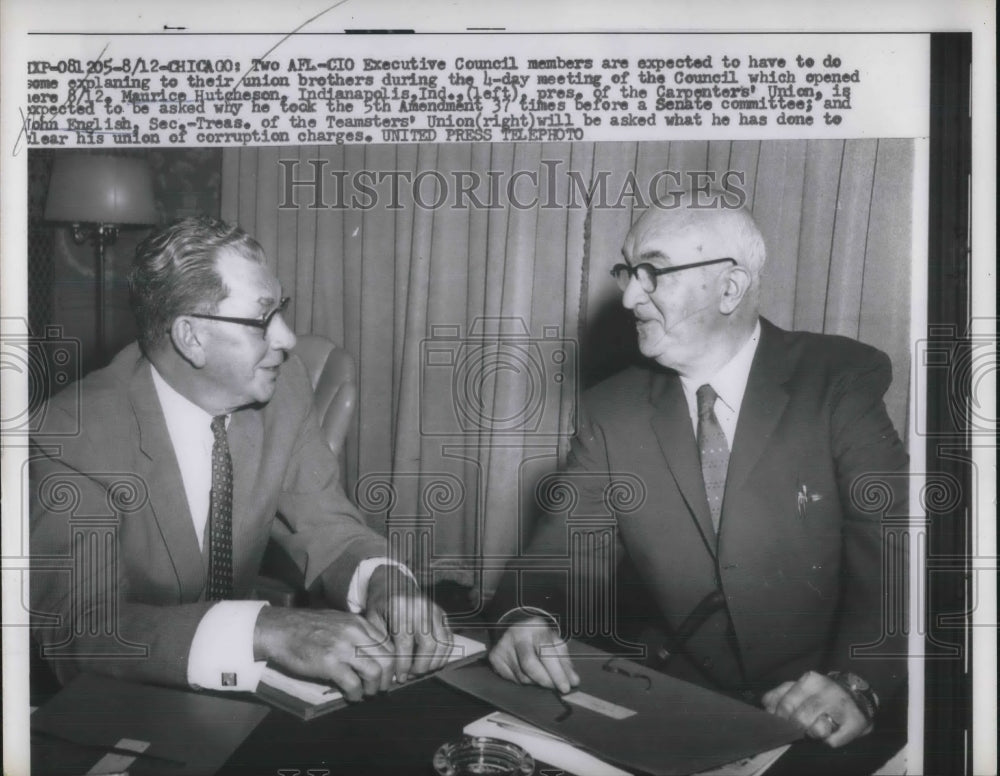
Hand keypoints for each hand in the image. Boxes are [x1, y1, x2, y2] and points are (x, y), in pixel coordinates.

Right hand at [253, 607, 393, 700]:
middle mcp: (355, 633)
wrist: (279, 630)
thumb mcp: (338, 622)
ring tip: (366, 693)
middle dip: (387, 678)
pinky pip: (353, 684)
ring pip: (375, 672)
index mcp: (358, 623)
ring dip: (373, 688)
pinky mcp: (329, 663)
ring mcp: (343, 647)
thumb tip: (372, 654)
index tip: (388, 675)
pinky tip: (351, 696)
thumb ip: (356, 634)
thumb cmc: (306, 628)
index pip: (388, 644)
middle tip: (381, 688)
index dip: (392, 663)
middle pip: (387, 659)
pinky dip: (356, 694)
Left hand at [364, 565, 452, 682]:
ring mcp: (433, 608)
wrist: (392, 581)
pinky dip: (444, 653)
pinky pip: (449, 637)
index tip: (400, 677)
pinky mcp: (441, 612)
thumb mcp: (372, 618)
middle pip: (428, 645)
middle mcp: (420, 607)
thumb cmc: (380, 602)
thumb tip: (389, 668)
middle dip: (421, 666)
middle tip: (411, 676)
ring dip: (434, 662)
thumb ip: (380, 641)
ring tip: (422, 670)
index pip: (405, 644)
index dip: (404, 665)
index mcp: (400, 607)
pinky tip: (433, 661)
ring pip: (443, 643)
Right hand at [489, 616, 579, 694]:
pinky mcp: (495, 656)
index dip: (557, 672)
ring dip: (534, 682)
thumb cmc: (539, 638)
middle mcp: (516, 634)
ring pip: (521, 676)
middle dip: (545, 680)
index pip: (546, 652)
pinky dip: (522, 681)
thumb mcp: (555, 643)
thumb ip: (565, 662)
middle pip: (530, 665)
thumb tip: (573, 681)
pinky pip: (511, 679)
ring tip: (540, 676)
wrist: (517, 627)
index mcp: (536, 627)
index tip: (566, 687)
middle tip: (555, 687)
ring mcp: (503, 645)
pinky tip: (526, 673)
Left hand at [761, 671, 872, 746]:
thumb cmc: (820, 694)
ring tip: (816, 727)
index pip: (786, 704)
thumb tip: (766, 707)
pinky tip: (832, 731)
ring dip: (813, 733)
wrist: (856, 697)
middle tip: (800, 726)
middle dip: (796, 727)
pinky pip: (833, 741)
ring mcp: (843, 706)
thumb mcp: (799, 688)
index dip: (781, 717)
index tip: (783, 720)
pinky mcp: (856, 722)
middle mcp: (828, 690)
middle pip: (800, 719)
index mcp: (810, 680)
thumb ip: (779, 694)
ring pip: (817, 730)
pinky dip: (829, 740)